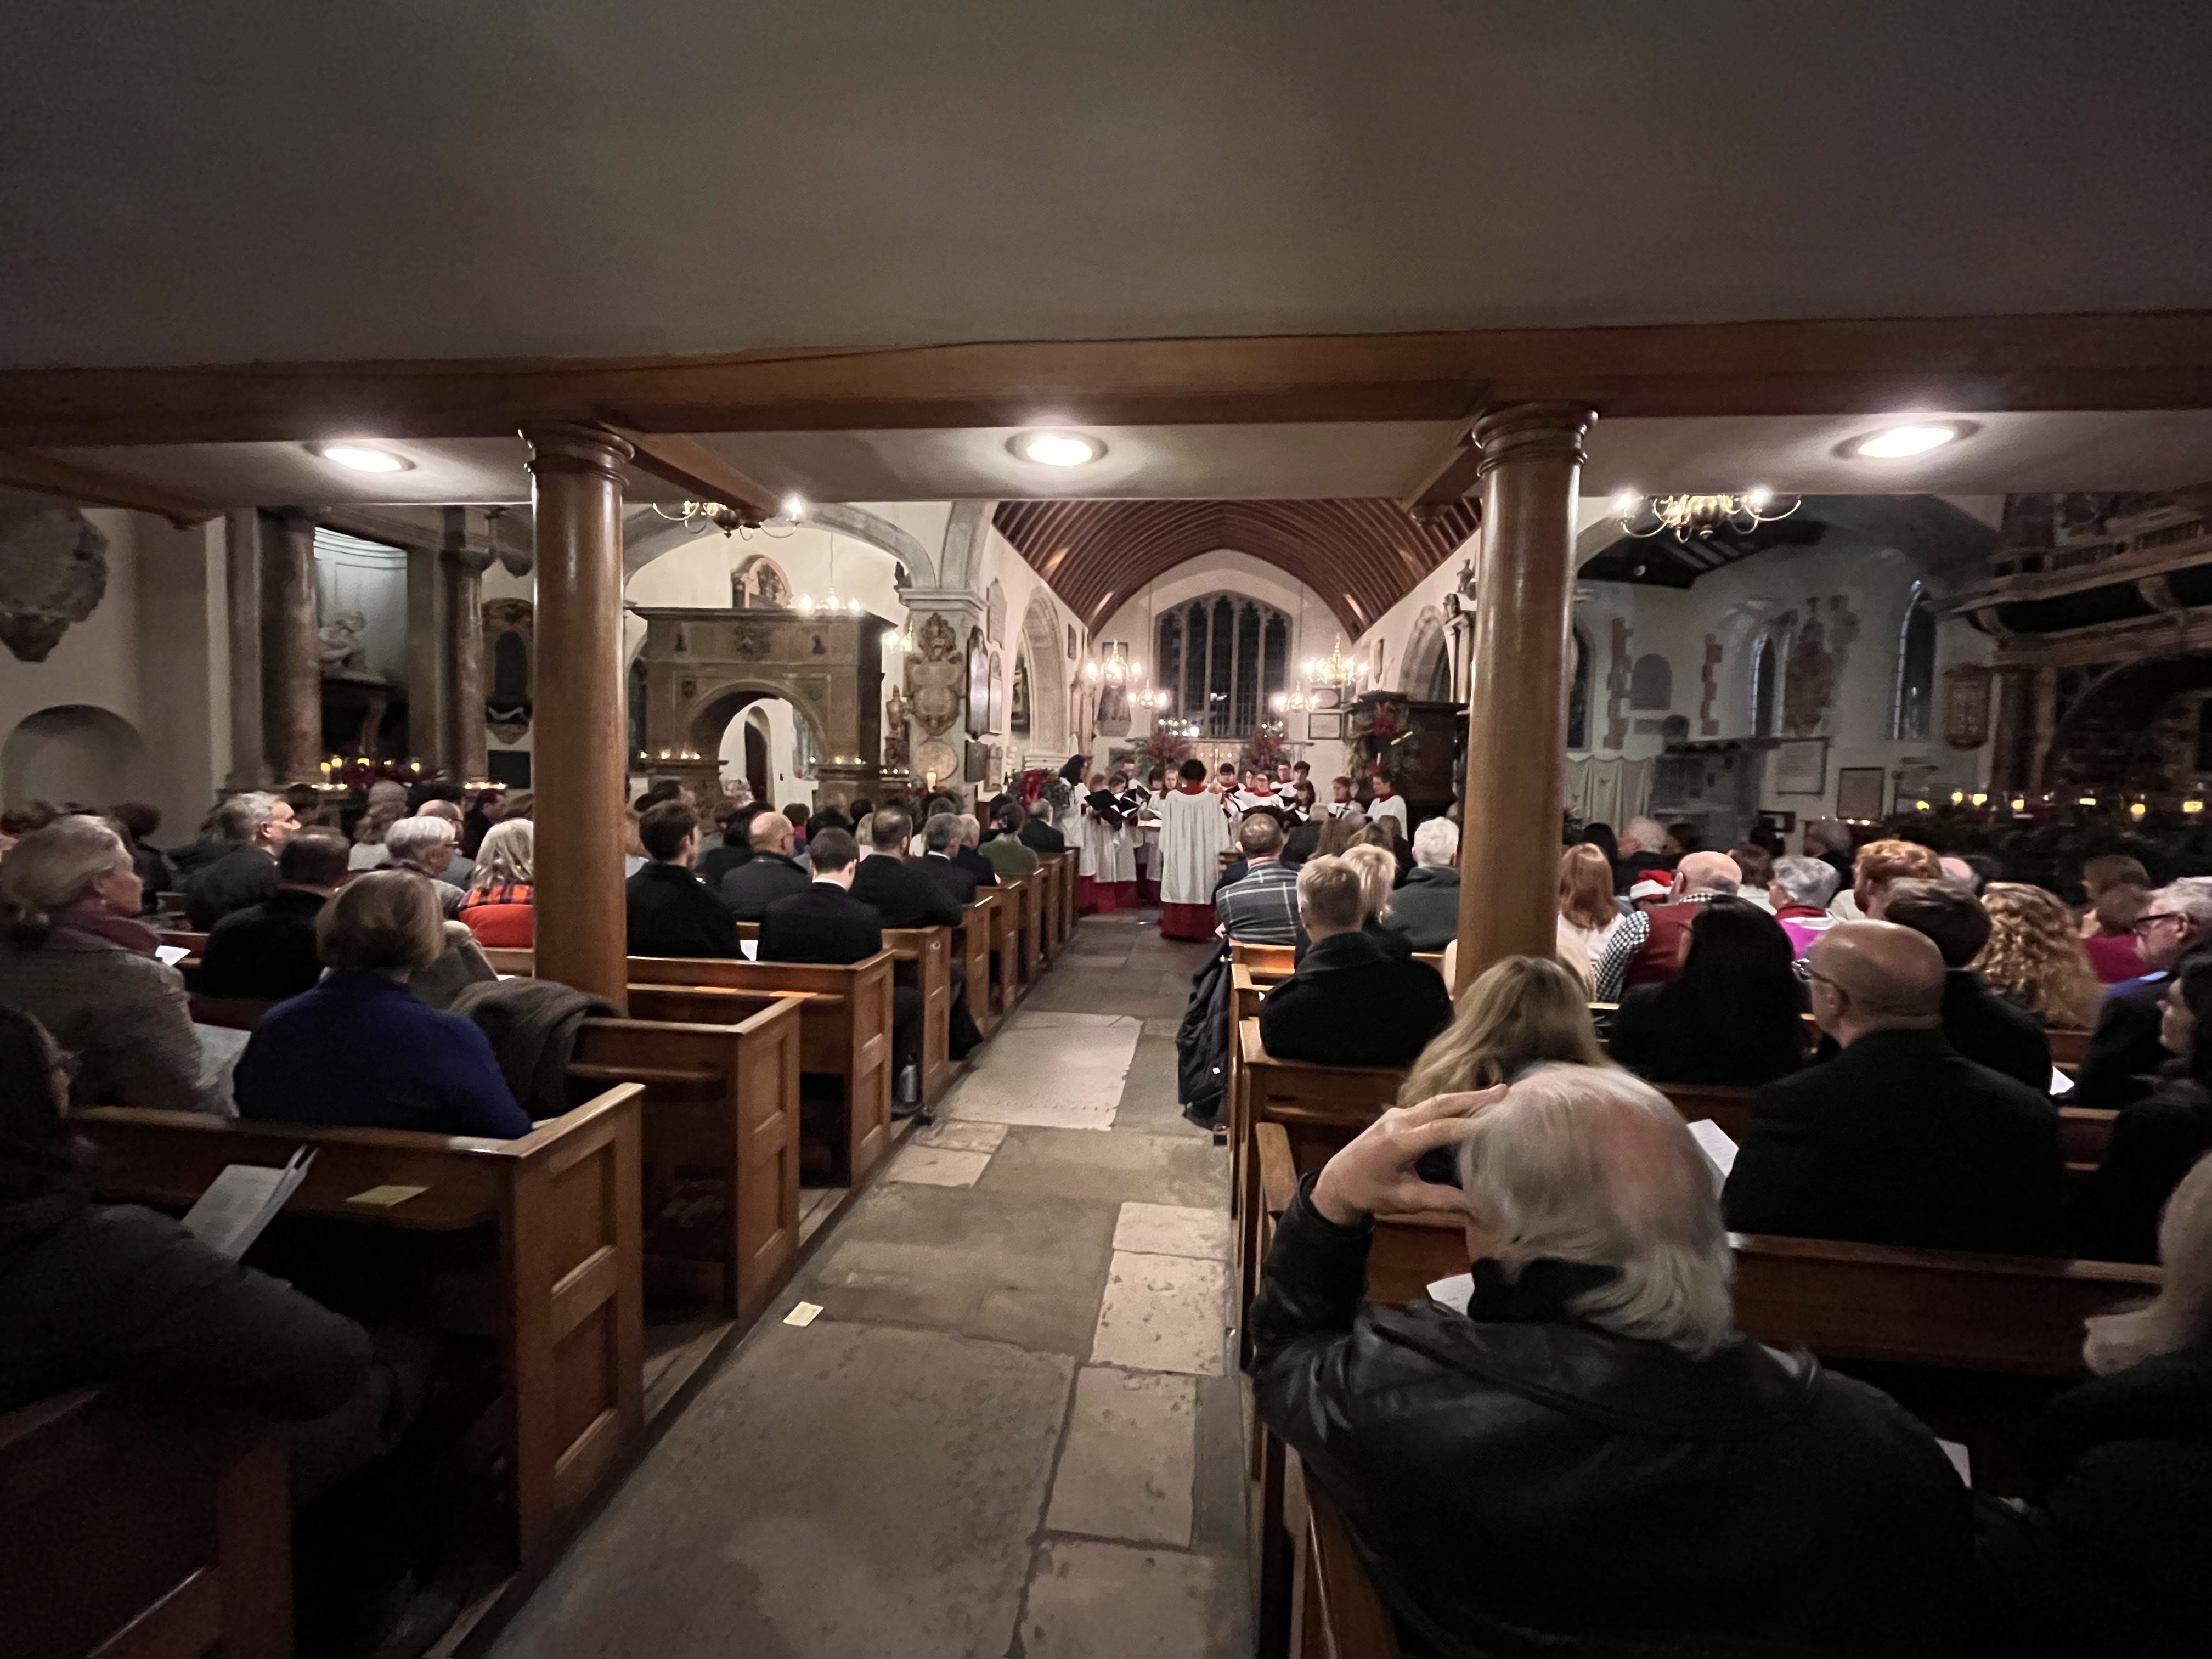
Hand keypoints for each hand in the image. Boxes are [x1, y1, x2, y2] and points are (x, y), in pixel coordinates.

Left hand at [1310, 1087, 1500, 1225]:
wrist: (1338, 1180)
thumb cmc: (1370, 1193)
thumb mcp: (1406, 1201)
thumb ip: (1442, 1201)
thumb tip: (1479, 1209)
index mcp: (1397, 1142)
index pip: (1439, 1129)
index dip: (1469, 1126)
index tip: (1498, 1124)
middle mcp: (1398, 1121)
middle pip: (1441, 1104)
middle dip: (1473, 1098)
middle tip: (1505, 1091)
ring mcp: (1397, 1114)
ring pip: (1436, 1101)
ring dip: (1465, 1097)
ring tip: (1496, 1093)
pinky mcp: (1398, 1115)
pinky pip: (1429, 1106)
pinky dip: (1453, 1103)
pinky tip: (1471, 1104)